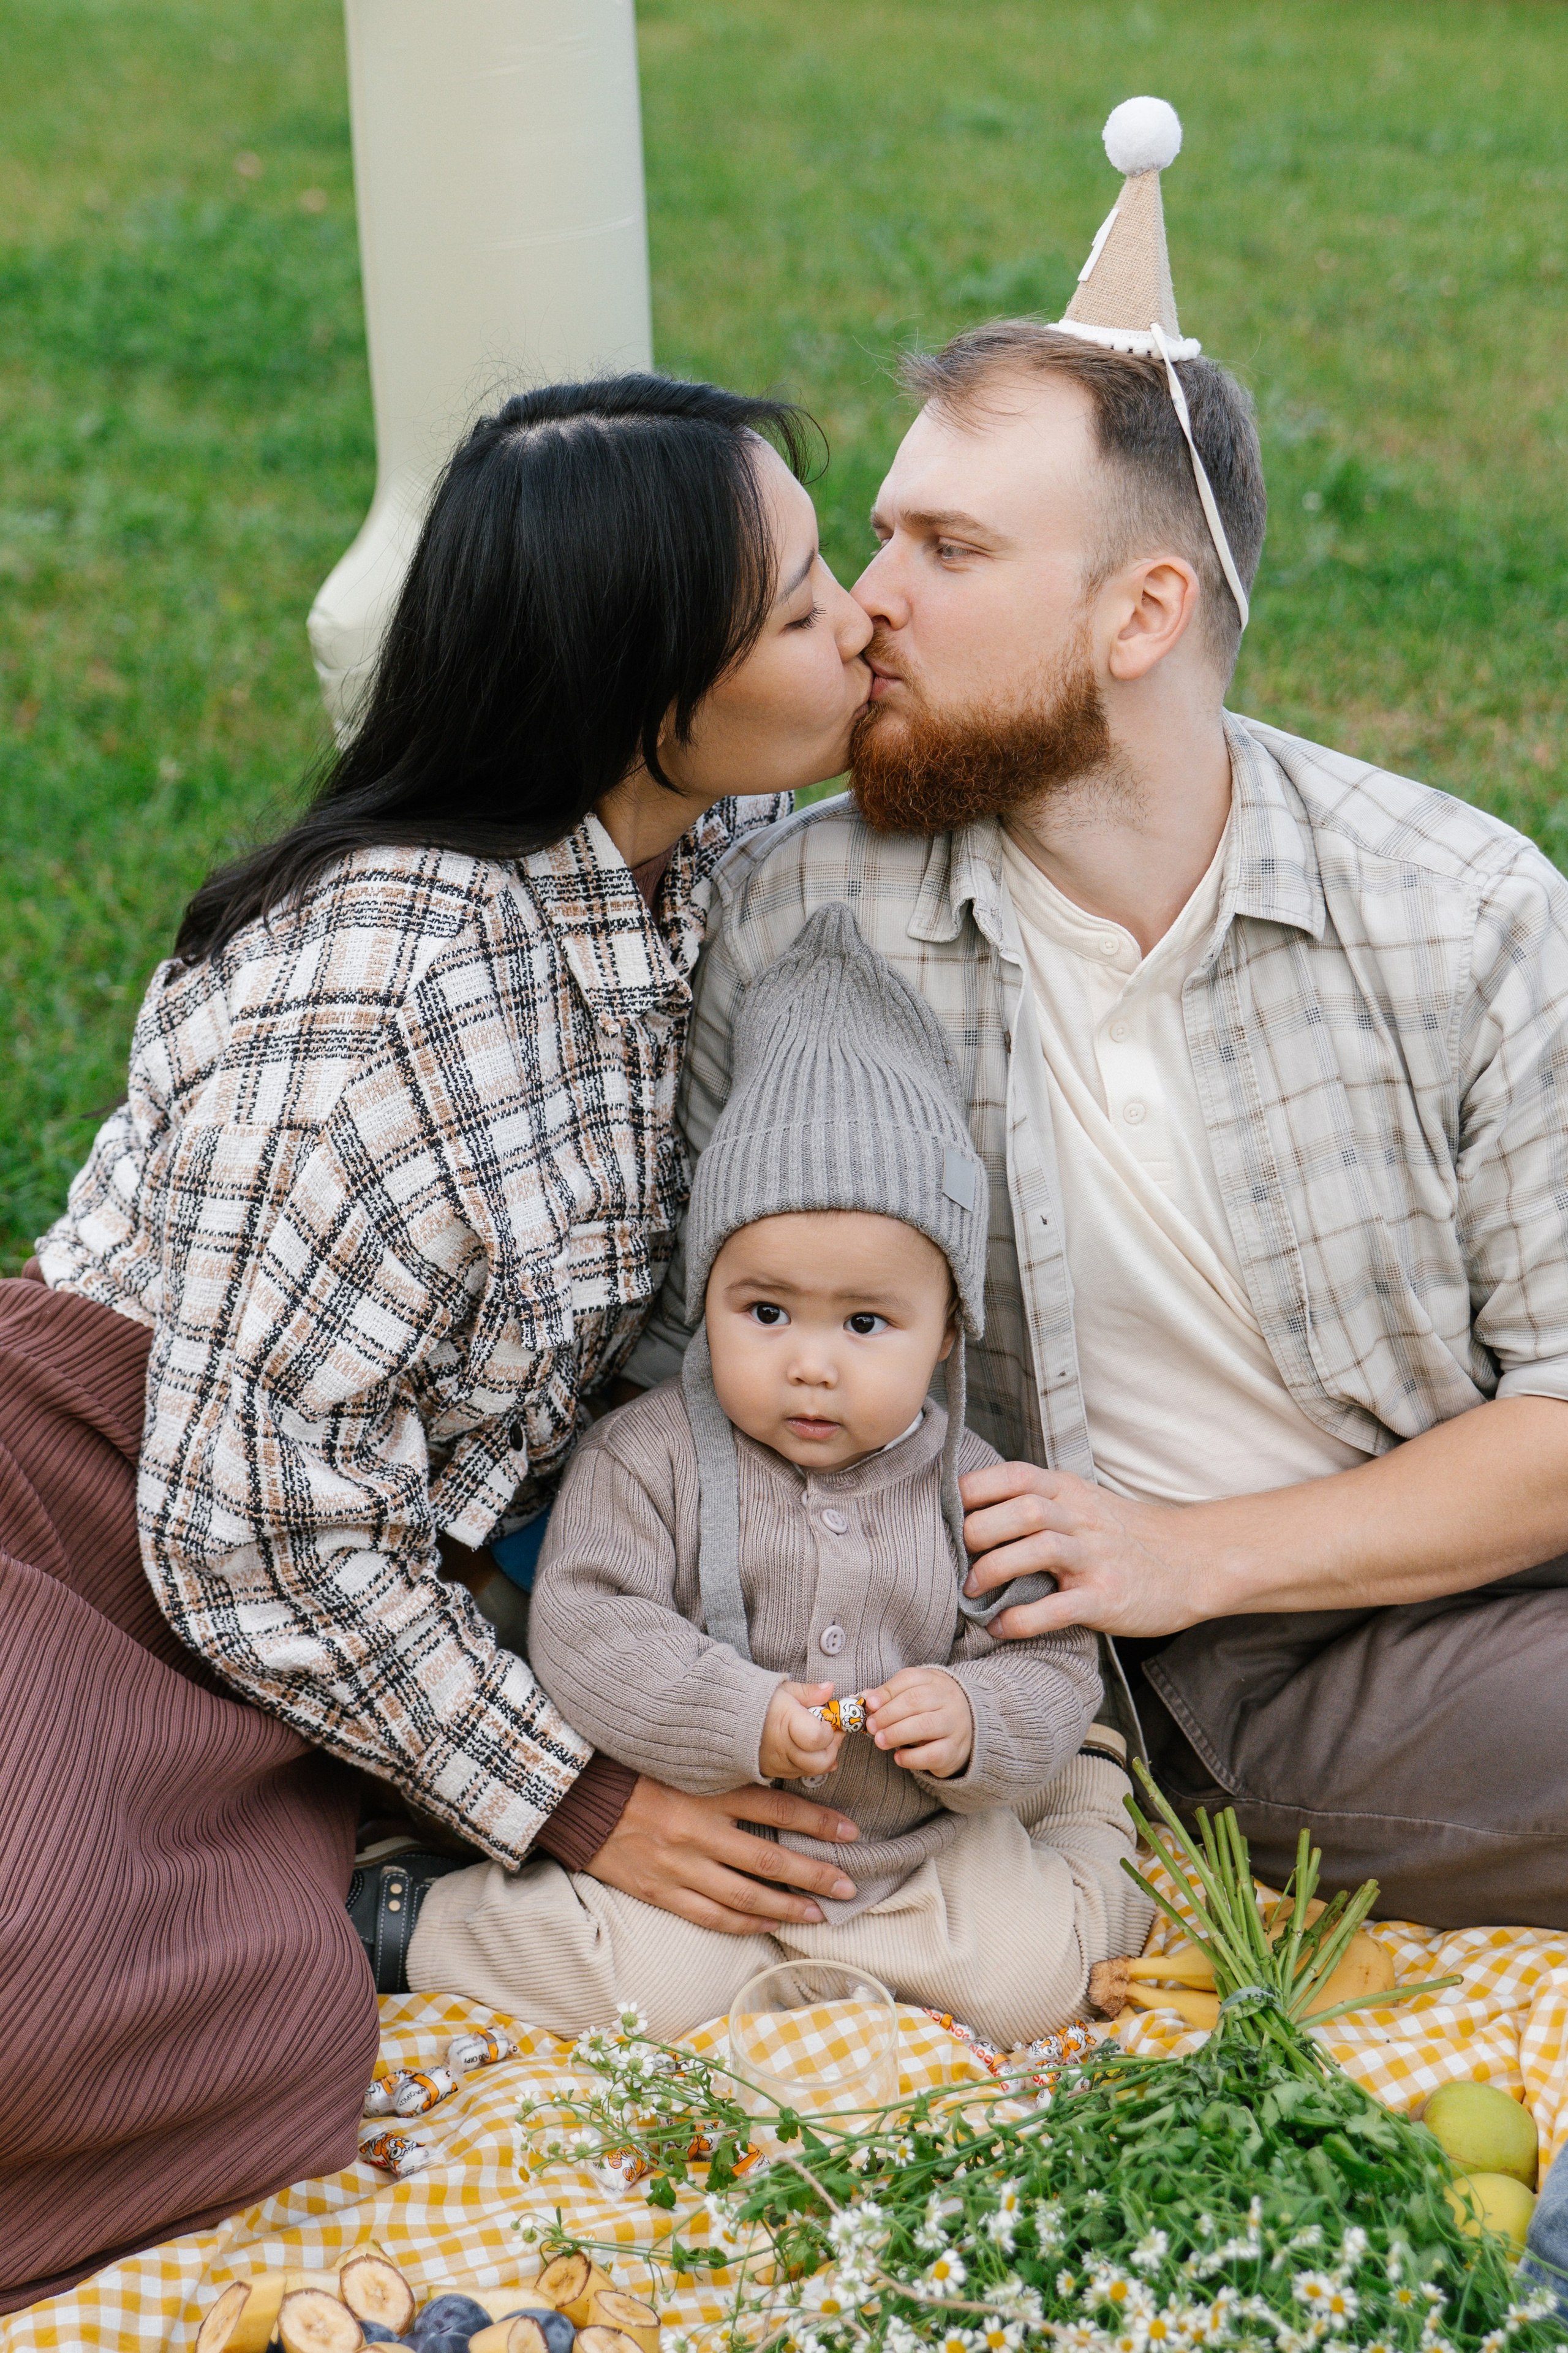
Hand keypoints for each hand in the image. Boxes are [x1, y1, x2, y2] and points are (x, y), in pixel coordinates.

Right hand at [581, 1776, 860, 1934]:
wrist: (578, 1797)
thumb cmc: (636, 1771)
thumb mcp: (686, 1758)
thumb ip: (732, 1762)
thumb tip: (782, 1755)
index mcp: (707, 1790)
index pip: (777, 1806)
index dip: (818, 1821)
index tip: (850, 1832)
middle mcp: (698, 1831)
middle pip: (769, 1858)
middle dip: (814, 1873)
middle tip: (848, 1885)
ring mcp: (679, 1865)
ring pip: (745, 1896)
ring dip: (787, 1907)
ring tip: (818, 1914)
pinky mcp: (660, 1891)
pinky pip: (711, 1916)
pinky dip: (745, 1925)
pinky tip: (770, 1926)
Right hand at [759, 1680, 843, 1779]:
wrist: (728, 1718)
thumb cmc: (757, 1701)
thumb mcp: (784, 1690)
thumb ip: (809, 1692)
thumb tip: (830, 1688)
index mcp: (787, 1724)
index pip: (818, 1737)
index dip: (829, 1729)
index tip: (827, 1719)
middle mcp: (783, 1749)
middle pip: (821, 1761)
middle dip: (832, 1747)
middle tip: (832, 1732)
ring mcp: (778, 1764)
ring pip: (813, 1771)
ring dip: (823, 1756)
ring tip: (820, 1740)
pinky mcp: (773, 1772)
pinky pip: (799, 1773)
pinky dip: (810, 1764)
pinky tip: (811, 1752)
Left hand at [862, 1666, 971, 1776]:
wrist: (970, 1730)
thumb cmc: (932, 1710)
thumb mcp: (914, 1696)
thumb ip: (890, 1696)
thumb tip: (865, 1698)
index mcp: (935, 1681)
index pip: (909, 1679)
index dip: (887, 1692)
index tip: (870, 1704)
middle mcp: (948, 1699)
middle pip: (915, 1701)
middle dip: (888, 1714)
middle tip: (871, 1726)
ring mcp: (954, 1724)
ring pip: (924, 1725)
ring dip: (896, 1733)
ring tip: (880, 1741)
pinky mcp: (955, 1750)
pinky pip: (932, 1754)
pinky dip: (911, 1757)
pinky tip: (898, 1757)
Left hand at [959, 1459, 1204, 1638]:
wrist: (1193, 1562)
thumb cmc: (1127, 1535)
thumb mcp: (1084, 1503)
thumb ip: (1039, 1501)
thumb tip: (974, 1510)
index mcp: (1069, 1491)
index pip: (1013, 1476)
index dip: (973, 1491)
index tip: (948, 1513)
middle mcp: (1081, 1518)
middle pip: (1020, 1510)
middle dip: (977, 1532)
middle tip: (955, 1557)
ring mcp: (1096, 1558)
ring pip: (1037, 1550)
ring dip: (994, 1570)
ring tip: (971, 1590)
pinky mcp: (1106, 1598)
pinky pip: (1057, 1608)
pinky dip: (1021, 1619)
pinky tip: (1000, 1627)